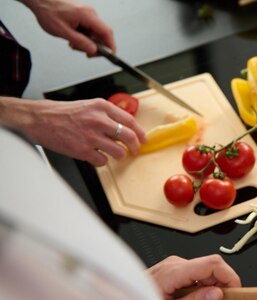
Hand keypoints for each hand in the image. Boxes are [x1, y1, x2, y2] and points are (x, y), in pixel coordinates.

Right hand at [0, 97, 145, 165]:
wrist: (39, 119)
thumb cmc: (62, 113)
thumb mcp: (88, 106)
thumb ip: (106, 115)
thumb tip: (124, 128)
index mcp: (101, 107)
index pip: (130, 121)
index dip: (140, 133)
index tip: (143, 139)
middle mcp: (99, 120)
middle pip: (129, 137)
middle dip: (135, 147)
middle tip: (134, 151)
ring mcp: (91, 136)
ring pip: (119, 152)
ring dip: (119, 156)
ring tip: (113, 154)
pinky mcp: (83, 150)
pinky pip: (103, 161)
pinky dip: (101, 162)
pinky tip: (96, 156)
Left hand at [22, 0, 114, 56]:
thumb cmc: (47, 11)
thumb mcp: (63, 31)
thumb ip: (80, 42)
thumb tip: (94, 50)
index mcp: (87, 15)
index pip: (106, 32)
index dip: (111, 45)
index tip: (110, 55)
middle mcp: (90, 13)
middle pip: (102, 34)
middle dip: (95, 46)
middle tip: (85, 52)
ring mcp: (87, 13)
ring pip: (95, 32)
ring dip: (87, 41)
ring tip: (73, 43)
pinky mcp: (83, 14)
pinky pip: (89, 28)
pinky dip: (84, 35)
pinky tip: (73, 37)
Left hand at [148, 255, 242, 299]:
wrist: (121, 299)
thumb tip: (218, 295)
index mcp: (174, 271)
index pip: (212, 264)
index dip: (230, 276)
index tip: (238, 292)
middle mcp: (177, 263)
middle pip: (213, 268)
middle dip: (219, 289)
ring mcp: (176, 265)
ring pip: (207, 274)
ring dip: (209, 292)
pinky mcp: (177, 269)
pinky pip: (199, 276)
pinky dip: (201, 290)